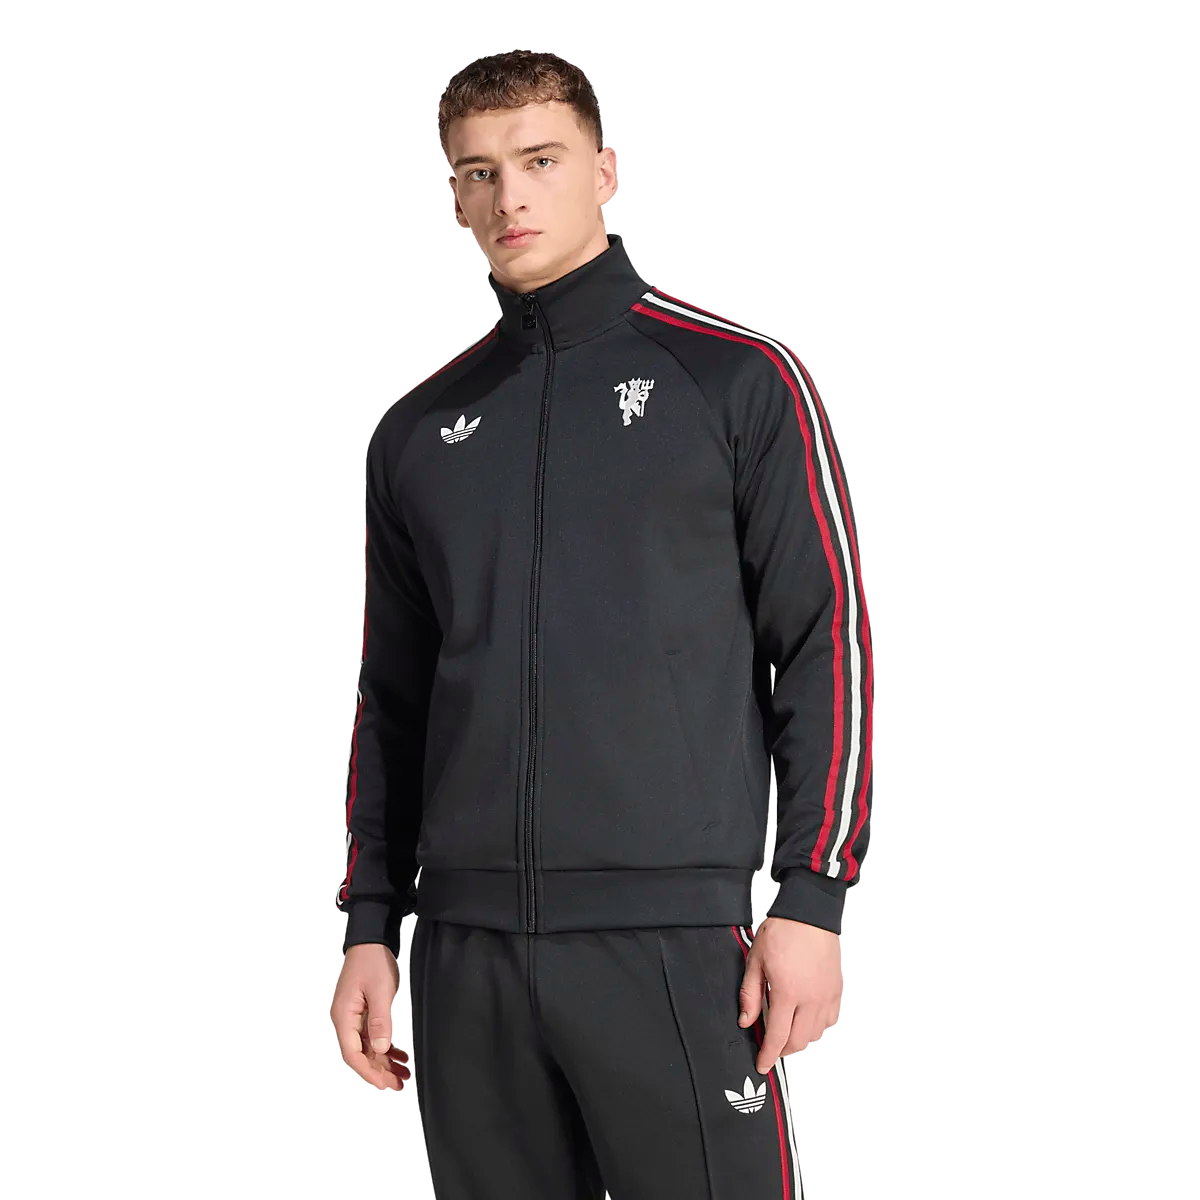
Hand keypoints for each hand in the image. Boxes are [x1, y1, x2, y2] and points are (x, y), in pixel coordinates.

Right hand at [331, 943, 410, 1089]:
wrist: (372, 941)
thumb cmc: (372, 960)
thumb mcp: (379, 990)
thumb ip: (380, 1020)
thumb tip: (381, 1049)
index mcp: (344, 1017)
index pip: (353, 1054)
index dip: (369, 1072)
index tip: (385, 1083)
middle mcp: (346, 1020)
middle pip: (362, 1055)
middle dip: (380, 1070)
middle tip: (400, 1082)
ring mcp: (355, 1018)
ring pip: (369, 1048)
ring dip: (385, 1061)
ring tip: (403, 1073)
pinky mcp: (364, 1013)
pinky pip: (373, 1037)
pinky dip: (386, 1047)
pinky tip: (399, 1055)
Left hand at [738, 916, 842, 1074]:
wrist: (809, 915)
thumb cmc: (783, 932)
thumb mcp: (755, 961)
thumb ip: (750, 994)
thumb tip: (746, 1019)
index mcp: (788, 993)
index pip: (777, 1037)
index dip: (767, 1056)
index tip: (762, 1065)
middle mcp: (810, 999)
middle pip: (797, 1041)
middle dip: (782, 1051)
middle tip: (771, 1049)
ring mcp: (826, 997)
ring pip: (814, 1035)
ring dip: (798, 1039)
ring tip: (786, 1031)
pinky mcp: (836, 992)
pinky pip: (829, 1021)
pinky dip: (816, 1027)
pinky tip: (805, 1019)